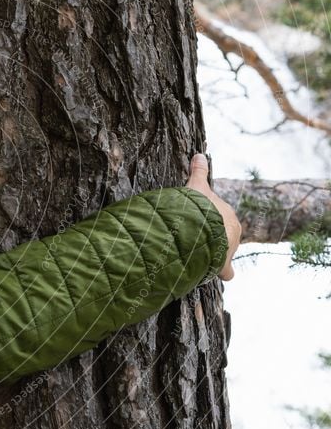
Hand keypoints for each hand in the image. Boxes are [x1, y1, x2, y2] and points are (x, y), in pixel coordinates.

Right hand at [185, 153, 240, 280]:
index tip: (196, 225)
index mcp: (228, 215)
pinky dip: (221, 273)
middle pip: (224, 237)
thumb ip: (198, 172)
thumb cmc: (200, 207)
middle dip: (212, 240)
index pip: (221, 219)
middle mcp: (234, 232)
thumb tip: (199, 154)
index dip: (208, 222)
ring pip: (223, 253)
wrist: (204, 228)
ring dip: (213, 256)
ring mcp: (230, 250)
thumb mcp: (197, 187)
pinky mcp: (224, 266)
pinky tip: (212, 274)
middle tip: (194, 241)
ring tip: (197, 256)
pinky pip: (226, 272)